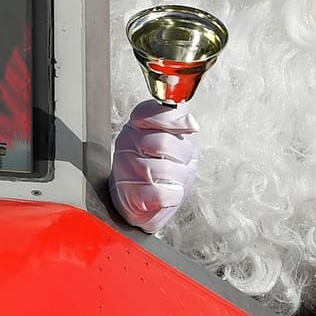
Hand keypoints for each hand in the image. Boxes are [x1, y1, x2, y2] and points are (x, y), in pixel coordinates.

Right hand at [110, 99, 197, 233]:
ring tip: (172, 179)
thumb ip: (178, 125)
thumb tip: (189, 122)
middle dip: (182, 156)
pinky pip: (162, 193)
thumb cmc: (161, 168)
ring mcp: (126, 169)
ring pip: (165, 170)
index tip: (187, 129)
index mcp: (137, 125)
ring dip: (179, 178)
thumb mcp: (174, 139)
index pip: (150, 113)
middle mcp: (127, 143)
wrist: (145, 202)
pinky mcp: (132, 195)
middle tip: (178, 161)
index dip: (173, 121)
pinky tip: (167, 192)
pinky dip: (173, 195)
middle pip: (163, 142)